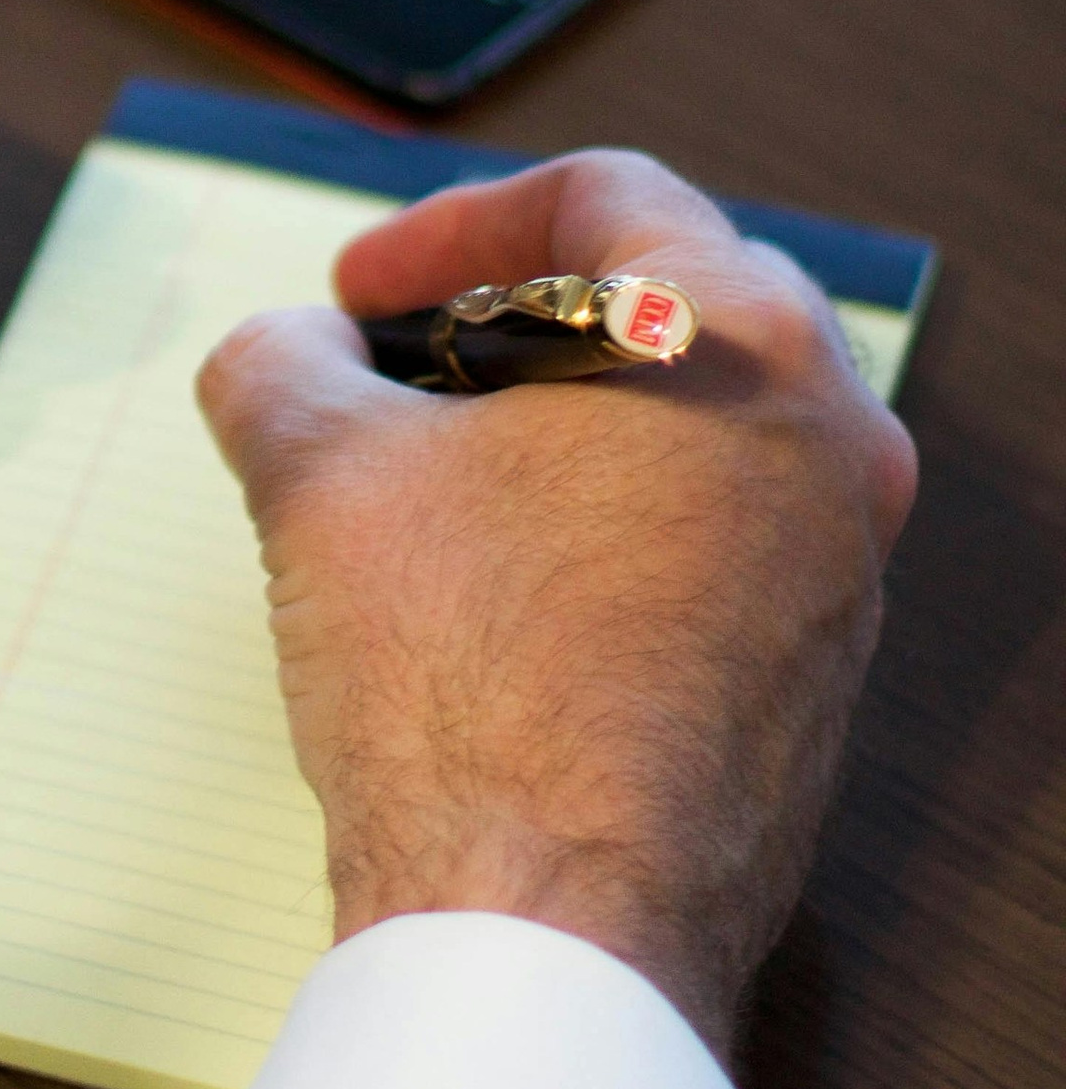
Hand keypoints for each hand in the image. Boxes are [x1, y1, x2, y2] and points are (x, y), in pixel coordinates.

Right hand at [195, 152, 915, 1057]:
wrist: (544, 921)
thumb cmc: (460, 678)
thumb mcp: (312, 464)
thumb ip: (280, 354)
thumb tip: (287, 349)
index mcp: (735, 341)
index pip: (603, 194)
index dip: (450, 222)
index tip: (363, 291)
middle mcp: (825, 439)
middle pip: (667, 292)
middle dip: (514, 308)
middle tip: (404, 354)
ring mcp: (835, 563)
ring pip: (696, 417)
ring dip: (560, 410)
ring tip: (431, 463)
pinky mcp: (812, 671)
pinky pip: (715, 528)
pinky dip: (607, 507)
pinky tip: (494, 570)